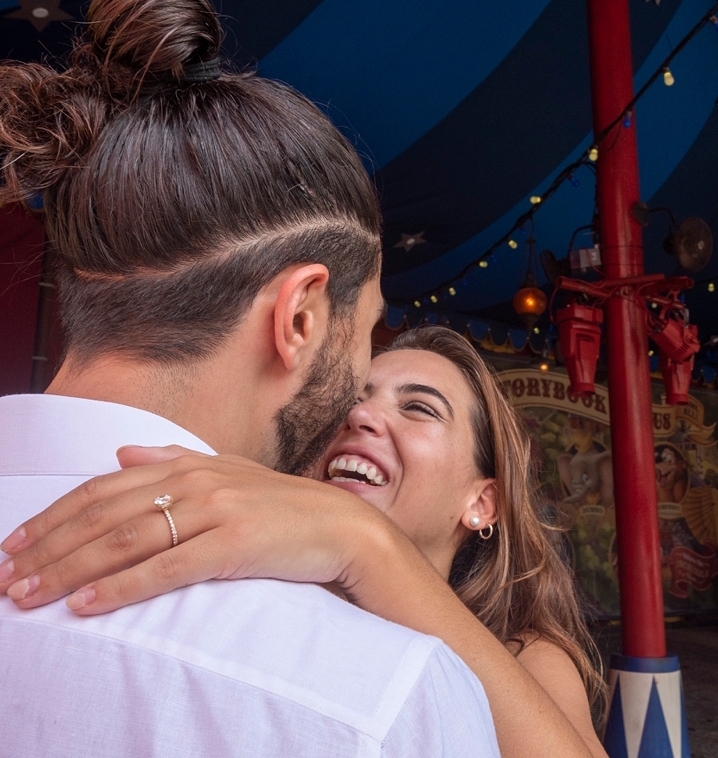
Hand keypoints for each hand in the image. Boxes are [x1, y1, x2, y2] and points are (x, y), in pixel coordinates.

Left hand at [0, 446, 392, 613]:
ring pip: (124, 541)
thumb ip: (174, 460)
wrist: (343, 528)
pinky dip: (120, 588)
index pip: (103, 488)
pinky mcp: (233, 544)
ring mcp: (215, 510)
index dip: (54, 516)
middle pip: (103, 515)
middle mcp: (195, 481)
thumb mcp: (229, 474)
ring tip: (31, 596)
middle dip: (48, 549)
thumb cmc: (284, 508)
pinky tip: (87, 606)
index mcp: (188, 465)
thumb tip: (121, 452)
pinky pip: (165, 568)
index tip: (15, 545)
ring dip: (69, 571)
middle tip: (8, 579)